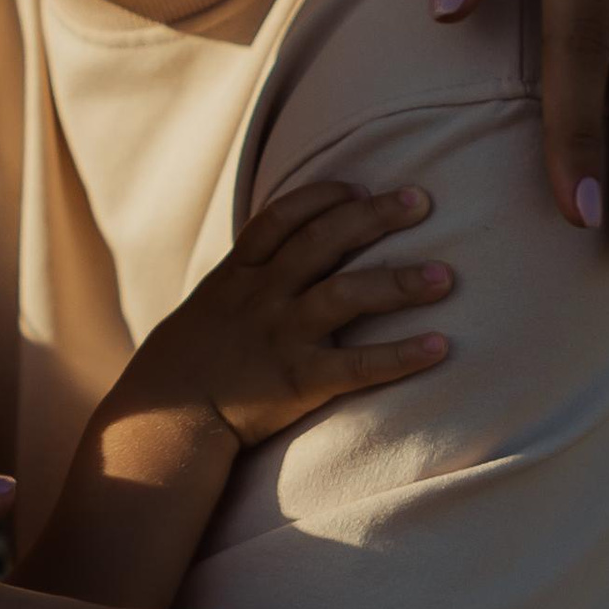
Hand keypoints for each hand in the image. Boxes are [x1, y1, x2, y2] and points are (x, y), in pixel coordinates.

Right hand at [121, 180, 452, 448]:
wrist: (163, 421)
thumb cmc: (184, 366)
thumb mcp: (205, 309)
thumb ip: (241, 282)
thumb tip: (273, 260)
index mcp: (237, 276)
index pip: (281, 218)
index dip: (323, 197)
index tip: (358, 187)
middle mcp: (262, 297)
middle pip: (323, 241)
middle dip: (374, 216)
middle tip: (421, 201)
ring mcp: (281, 337)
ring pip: (346, 295)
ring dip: (399, 282)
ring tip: (445, 276)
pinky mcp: (297, 381)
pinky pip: (358, 365)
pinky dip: (401, 355)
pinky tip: (439, 346)